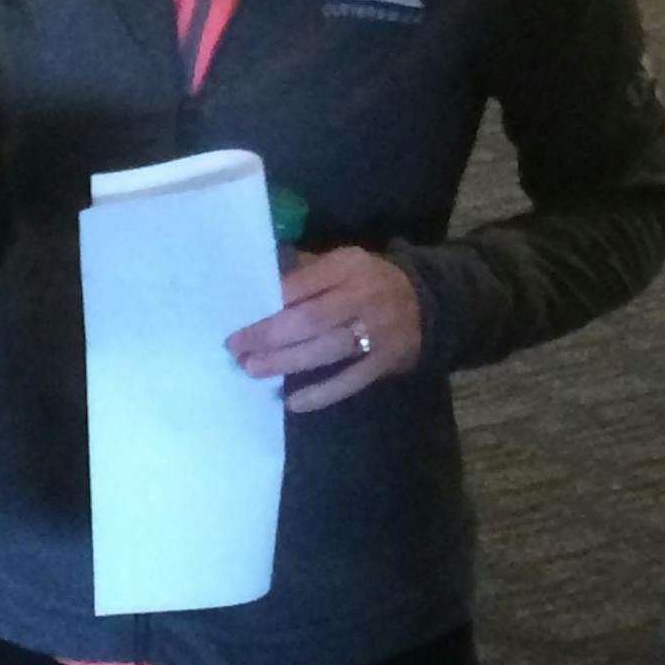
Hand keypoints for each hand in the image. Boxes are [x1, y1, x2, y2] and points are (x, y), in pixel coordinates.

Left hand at [225, 246, 423, 413]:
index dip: (269, 301)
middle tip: (236, 346)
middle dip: (268, 334)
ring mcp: (376, 333)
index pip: (302, 283)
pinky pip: (349, 382)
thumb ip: (306, 271)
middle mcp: (362, 297)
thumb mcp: (344, 262)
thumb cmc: (370, 281)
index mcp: (348, 266)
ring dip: (285, 362)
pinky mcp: (385, 363)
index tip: (238, 313)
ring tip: (252, 368)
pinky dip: (321, 393)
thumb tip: (258, 284)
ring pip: (325, 351)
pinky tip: (292, 402)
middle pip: (309, 319)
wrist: (428, 304)